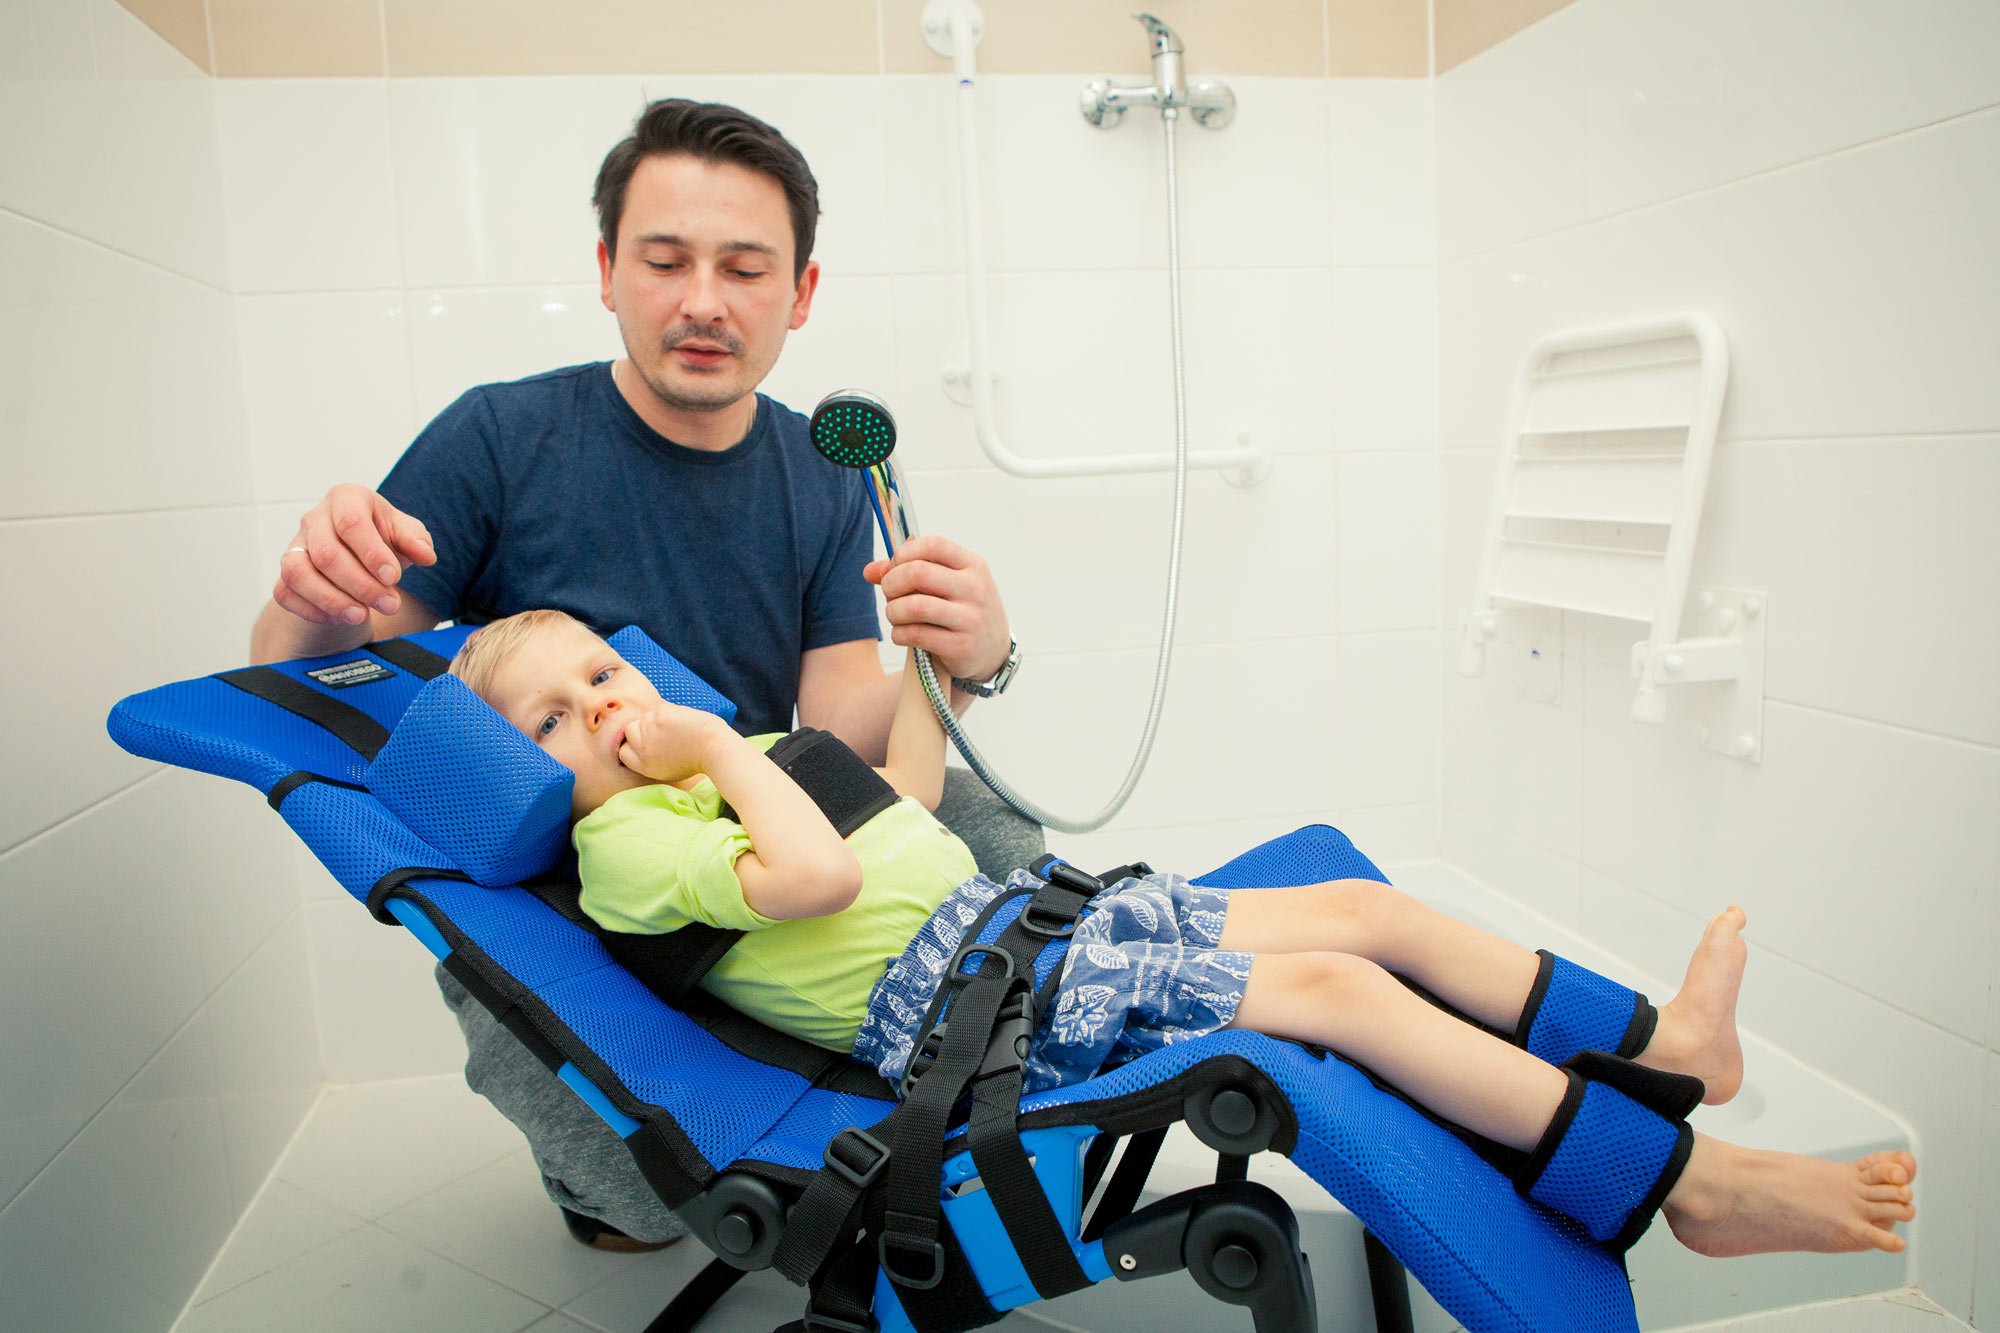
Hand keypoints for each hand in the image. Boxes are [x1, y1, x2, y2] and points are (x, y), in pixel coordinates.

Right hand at [274, 484, 436, 626]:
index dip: (372, 553)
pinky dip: (312, 610)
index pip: (351, 522)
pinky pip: (285, 593)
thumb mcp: (406, 534)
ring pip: (297, 573)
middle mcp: (314, 518)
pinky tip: (340, 618)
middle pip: (326, 553)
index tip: (393, 578)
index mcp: (346, 498)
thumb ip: (417, 541)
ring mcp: (294, 546)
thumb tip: (426, 556)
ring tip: (361, 616)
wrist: (359, 558)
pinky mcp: (284, 574)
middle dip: (361, 585)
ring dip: (332, 600)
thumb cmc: (384, 540)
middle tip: (390, 604)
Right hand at [617, 704, 726, 783]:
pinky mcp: (659, 716)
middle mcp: (642, 749)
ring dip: (657, 720)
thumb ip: (649, 758)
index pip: (623, 751)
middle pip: (628, 731)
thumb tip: (640, 741)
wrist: (714, 748)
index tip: (646, 741)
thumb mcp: (666, 769)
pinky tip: (682, 721)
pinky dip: (669, 713)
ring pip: (644, 718)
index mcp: (644, 765)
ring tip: (676, 728)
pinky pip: (658, 709)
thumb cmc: (696, 758)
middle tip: (663, 732)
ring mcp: (649, 730)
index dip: (633, 744)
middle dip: (643, 729)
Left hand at [864, 534, 1010, 684]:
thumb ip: (909, 571)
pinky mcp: (961, 646)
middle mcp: (975, 589)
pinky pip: (915, 635)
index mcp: (973, 565)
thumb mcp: (947, 584)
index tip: (895, 568)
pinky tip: (902, 634)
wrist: (992, 653)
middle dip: (891, 583)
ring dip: (893, 612)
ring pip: (913, 606)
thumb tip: (869, 571)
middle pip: (917, 573)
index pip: (932, 545)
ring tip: (895, 616)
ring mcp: (970, 619)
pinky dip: (899, 634)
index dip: (903, 554)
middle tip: (890, 594)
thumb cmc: (961, 611)